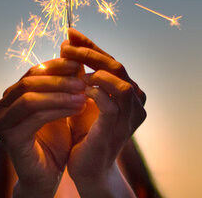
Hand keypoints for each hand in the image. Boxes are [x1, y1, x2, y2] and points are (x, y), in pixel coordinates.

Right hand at [0, 58, 86, 196]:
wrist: (48, 175)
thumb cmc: (55, 142)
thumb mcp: (61, 106)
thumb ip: (63, 83)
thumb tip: (72, 49)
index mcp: (11, 96)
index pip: (33, 72)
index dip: (56, 66)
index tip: (80, 64)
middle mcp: (0, 107)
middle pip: (29, 82)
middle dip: (59, 79)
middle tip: (83, 80)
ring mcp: (1, 122)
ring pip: (30, 97)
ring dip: (60, 94)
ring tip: (84, 95)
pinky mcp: (8, 137)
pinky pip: (34, 116)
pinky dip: (58, 109)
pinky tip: (78, 107)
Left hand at [61, 29, 145, 196]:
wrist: (89, 168)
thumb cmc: (86, 133)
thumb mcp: (82, 97)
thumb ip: (80, 72)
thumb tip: (67, 42)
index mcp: (131, 91)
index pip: (112, 60)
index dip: (91, 46)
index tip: (70, 33)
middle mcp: (137, 100)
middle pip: (116, 65)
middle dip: (89, 53)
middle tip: (65, 46)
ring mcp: (130, 115)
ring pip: (118, 80)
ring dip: (93, 70)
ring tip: (70, 66)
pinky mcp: (117, 127)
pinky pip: (109, 102)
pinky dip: (93, 91)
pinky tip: (77, 87)